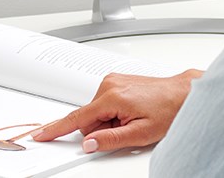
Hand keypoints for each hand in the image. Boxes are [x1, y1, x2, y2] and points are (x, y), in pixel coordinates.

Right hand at [32, 69, 201, 153]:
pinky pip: (103, 102)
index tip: (41, 135)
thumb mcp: (141, 134)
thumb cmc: (168, 110)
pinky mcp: (115, 80)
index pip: (77, 118)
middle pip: (88, 117)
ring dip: (108, 120)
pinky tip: (130, 111)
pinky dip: (112, 111)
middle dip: (101, 128)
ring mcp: (112, 80)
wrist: (182, 93)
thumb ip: (111, 139)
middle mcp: (108, 84)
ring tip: (132, 118)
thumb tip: (89, 143)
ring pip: (95, 111)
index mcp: (112, 97)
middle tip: (126, 128)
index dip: (57, 129)